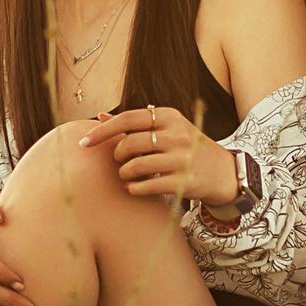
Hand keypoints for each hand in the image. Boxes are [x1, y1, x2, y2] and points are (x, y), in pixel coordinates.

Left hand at [80, 104, 239, 209]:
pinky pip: (147, 186)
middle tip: (120, 162)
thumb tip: (99, 116)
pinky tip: (132, 188)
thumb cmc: (186, 148)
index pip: (128, 119)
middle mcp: (177, 134)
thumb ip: (135, 124)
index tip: (84, 142)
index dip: (103, 131)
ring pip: (136, 166)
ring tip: (127, 175)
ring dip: (124, 173)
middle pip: (130, 144)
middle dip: (117, 156)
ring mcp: (182, 158)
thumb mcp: (167, 129)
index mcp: (170, 117)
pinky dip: (134, 188)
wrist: (222, 171)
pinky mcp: (185, 181)